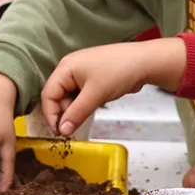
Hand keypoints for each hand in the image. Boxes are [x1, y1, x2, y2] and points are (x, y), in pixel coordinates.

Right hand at [40, 38, 186, 136]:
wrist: (145, 62)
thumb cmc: (120, 70)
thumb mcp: (95, 95)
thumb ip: (76, 113)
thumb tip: (63, 130)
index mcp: (65, 67)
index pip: (48, 94)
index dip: (51, 115)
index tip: (59, 132)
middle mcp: (69, 68)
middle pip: (57, 96)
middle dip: (64, 113)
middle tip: (74, 127)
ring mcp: (80, 73)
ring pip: (69, 97)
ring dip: (75, 109)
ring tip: (86, 115)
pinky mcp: (91, 78)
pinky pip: (80, 95)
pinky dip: (83, 104)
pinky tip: (93, 108)